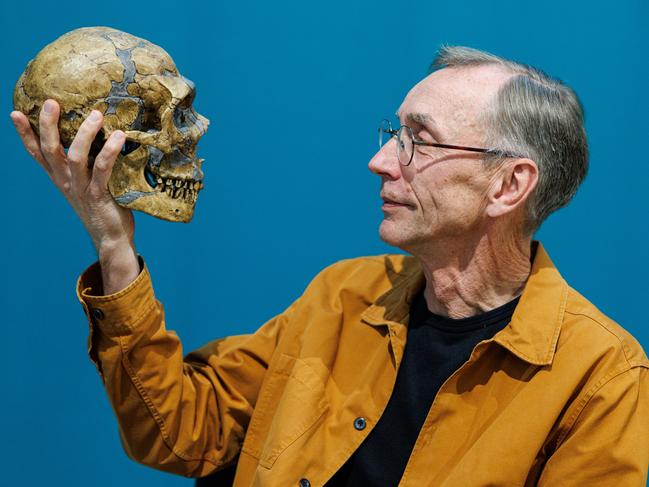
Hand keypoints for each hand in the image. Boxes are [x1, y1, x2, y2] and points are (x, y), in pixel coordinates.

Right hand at [11, 99, 139, 292]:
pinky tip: (119, 136)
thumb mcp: (88, 183)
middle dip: (47, 125)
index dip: (24, 134)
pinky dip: (109, 151)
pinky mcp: (98, 196)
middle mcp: (65, 181)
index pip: (36, 153)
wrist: (111, 238)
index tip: (15, 112)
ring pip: (74, 156)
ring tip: (96, 114)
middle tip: (51, 102)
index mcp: (60, 178)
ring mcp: (80, 189)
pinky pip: (102, 169)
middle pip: (49, 149)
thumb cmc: (103, 207)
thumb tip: (101, 134)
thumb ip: (88, 164)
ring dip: (84, 133)